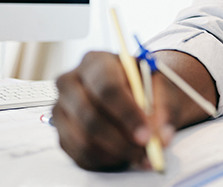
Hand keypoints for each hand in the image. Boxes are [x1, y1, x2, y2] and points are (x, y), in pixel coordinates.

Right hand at [53, 51, 156, 170]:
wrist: (132, 89)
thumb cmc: (144, 83)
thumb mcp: (158, 85)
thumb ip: (161, 108)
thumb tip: (162, 137)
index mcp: (95, 61)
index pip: (107, 88)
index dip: (127, 114)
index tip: (147, 135)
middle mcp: (70, 82)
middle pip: (89, 116)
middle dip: (121, 139)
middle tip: (146, 151)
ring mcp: (60, 109)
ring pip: (84, 139)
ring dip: (117, 153)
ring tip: (142, 154)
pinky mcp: (60, 133)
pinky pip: (80, 154)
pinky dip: (106, 160)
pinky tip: (125, 154)